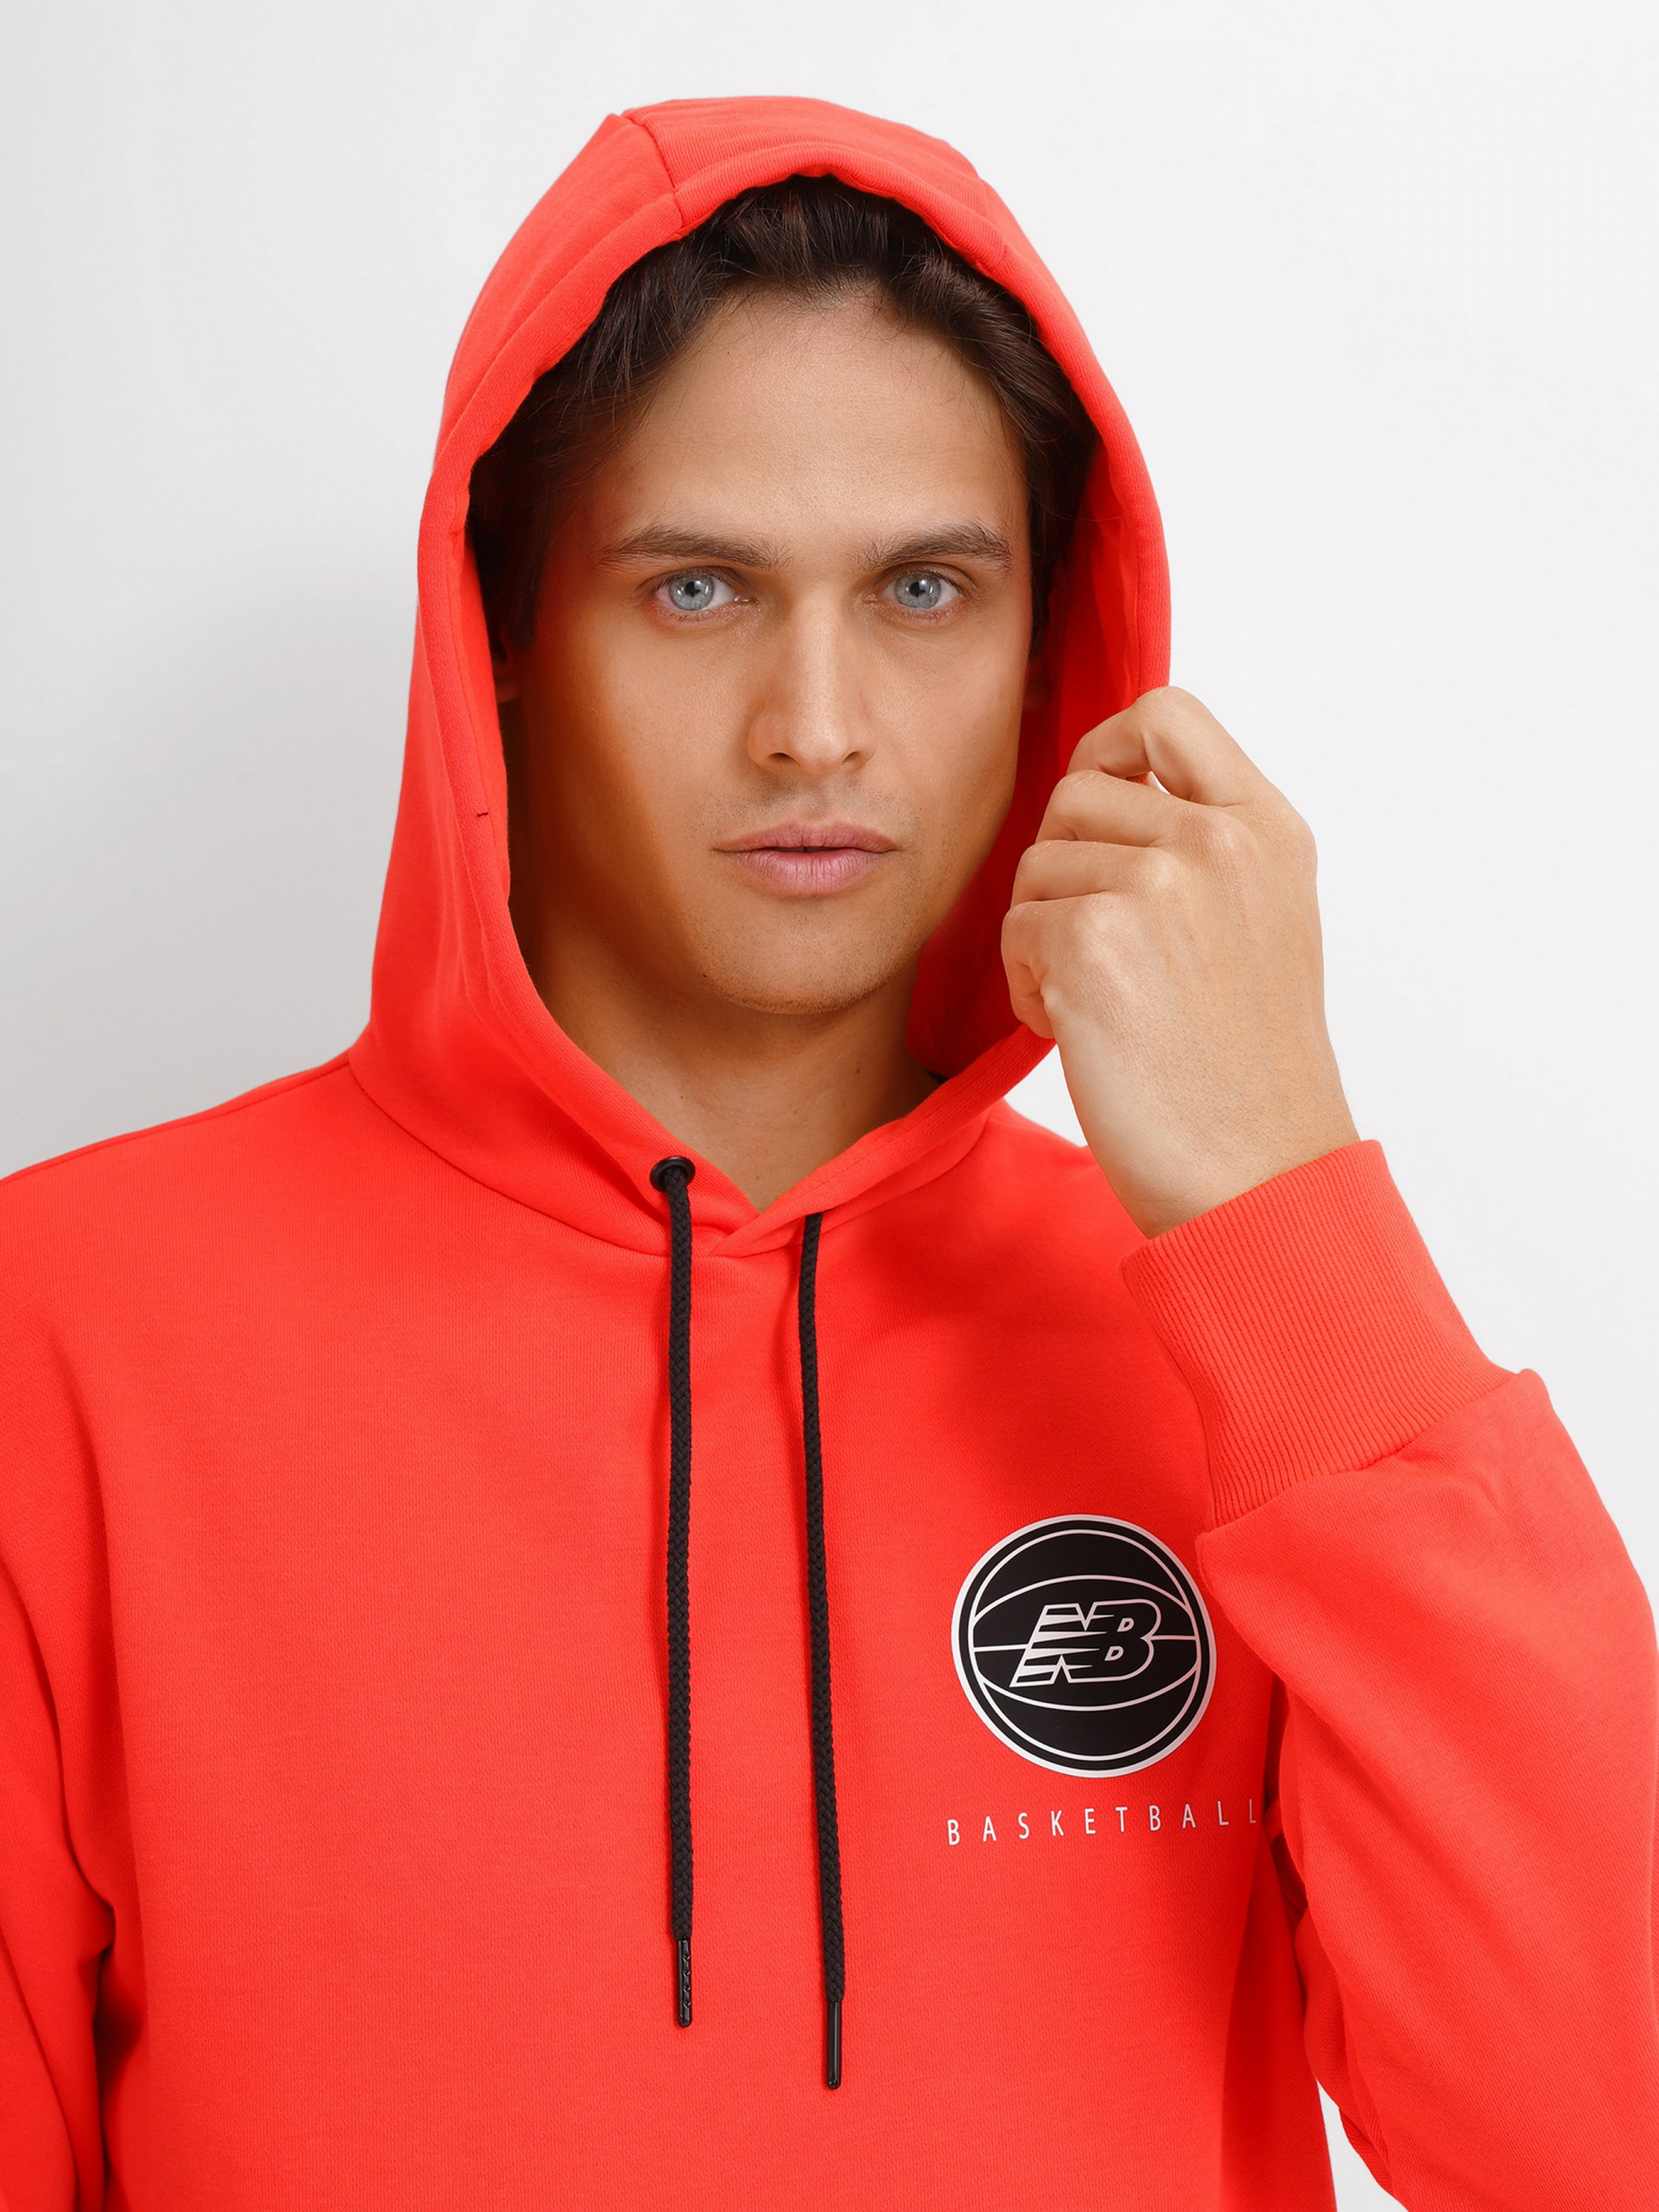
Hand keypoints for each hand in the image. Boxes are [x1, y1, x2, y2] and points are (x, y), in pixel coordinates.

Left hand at [1002, 687, 1357, 1238]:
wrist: (1257, 1174)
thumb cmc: (1247, 1068)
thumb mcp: (1264, 921)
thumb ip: (1205, 842)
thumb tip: (1109, 779)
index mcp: (1267, 828)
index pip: (1166, 711)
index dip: (1109, 749)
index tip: (1099, 815)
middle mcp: (1218, 841)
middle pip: (1075, 791)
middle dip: (1063, 869)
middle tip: (1099, 951)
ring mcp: (1158, 886)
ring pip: (1035, 865)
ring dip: (1044, 936)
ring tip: (1101, 1004)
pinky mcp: (1093, 942)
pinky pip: (1013, 930)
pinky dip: (1030, 988)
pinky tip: (1080, 1035)